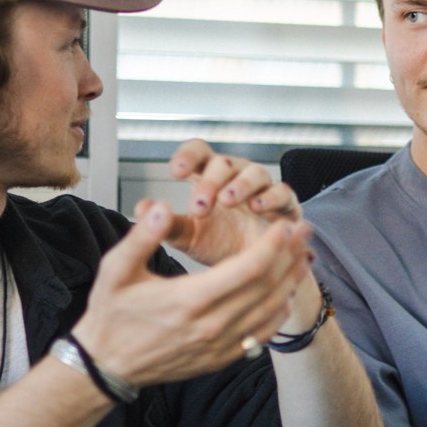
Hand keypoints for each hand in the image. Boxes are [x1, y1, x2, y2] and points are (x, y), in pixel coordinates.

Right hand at [73, 201, 312, 386]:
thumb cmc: (111, 315)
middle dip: (290, 255)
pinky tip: (285, 295)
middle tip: (304, 231)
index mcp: (189, 300)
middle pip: (268, 287)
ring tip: (303, 256)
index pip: (248, 268)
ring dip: (290, 282)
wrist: (106, 365)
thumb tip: (160, 206)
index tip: (284, 225)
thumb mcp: (115, 270)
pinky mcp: (220, 358)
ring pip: (269, 311)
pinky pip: (260, 335)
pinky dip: (278, 313)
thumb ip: (142, 237)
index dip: (273, 245)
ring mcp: (218, 346)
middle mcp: (210, 325)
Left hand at [161, 139, 302, 268]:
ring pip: (255, 172)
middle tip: (199, 206)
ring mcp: (263, 189)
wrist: (250, 273)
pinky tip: (258, 207)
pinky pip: (283, 192)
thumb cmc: (218, 245)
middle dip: (211, 182)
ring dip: (241, 185)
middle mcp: (236, 177)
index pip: (199, 153)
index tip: (175, 172)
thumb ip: (167, 224)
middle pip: (224, 163)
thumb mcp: (188, 237)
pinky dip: (272, 197)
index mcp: (209, 178)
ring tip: (227, 201)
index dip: (188, 156)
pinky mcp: (286, 206)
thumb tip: (141, 209)